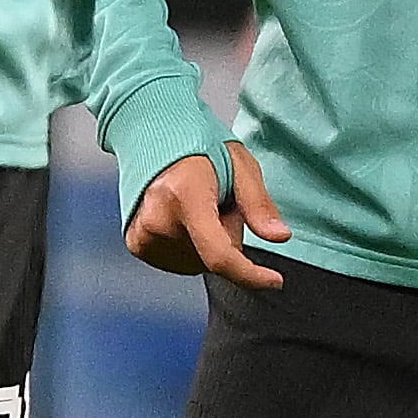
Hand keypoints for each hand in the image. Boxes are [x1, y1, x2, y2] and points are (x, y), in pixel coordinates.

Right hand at [125, 143, 290, 288]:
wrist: (152, 136)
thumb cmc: (200, 146)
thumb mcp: (240, 164)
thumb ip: (258, 204)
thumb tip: (281, 238)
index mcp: (185, 195)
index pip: (219, 253)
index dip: (249, 273)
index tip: (275, 281)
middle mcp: (157, 220)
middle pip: (215, 255)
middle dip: (229, 234)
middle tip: (219, 199)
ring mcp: (142, 235)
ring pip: (199, 262)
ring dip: (209, 241)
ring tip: (198, 203)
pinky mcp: (136, 244)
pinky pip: (182, 260)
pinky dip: (192, 244)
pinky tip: (183, 215)